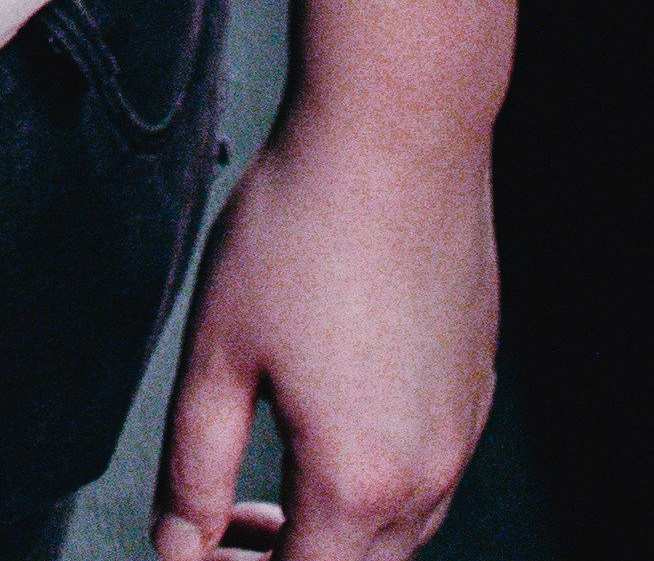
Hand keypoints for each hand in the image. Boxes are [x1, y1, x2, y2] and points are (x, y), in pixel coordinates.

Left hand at [154, 113, 497, 560]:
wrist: (396, 134)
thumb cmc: (304, 225)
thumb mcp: (217, 351)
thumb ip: (192, 467)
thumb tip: (177, 542)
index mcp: (357, 481)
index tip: (199, 552)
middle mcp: (426, 473)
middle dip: (284, 560)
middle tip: (221, 526)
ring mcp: (461, 430)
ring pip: (398, 531)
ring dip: (331, 526)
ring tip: (266, 480)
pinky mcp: (475, 385)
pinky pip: (429, 472)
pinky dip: (374, 478)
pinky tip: (327, 420)